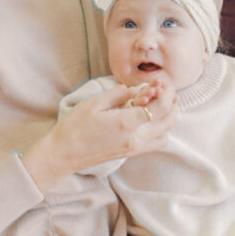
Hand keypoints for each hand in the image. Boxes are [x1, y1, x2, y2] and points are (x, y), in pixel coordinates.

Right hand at [23, 78, 175, 192]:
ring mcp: (135, 148)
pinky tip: (151, 118)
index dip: (166, 91)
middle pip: (168, 119)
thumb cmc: (74, 128)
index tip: (161, 81)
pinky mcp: (131, 153)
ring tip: (160, 101)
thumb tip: (132, 89)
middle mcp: (136, 138)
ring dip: (169, 115)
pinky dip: (161, 129)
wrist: (63, 154)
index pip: (160, 106)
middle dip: (171, 100)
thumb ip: (118, 95)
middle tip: (163, 88)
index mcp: (127, 123)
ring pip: (166, 132)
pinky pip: (157, 142)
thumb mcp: (94, 104)